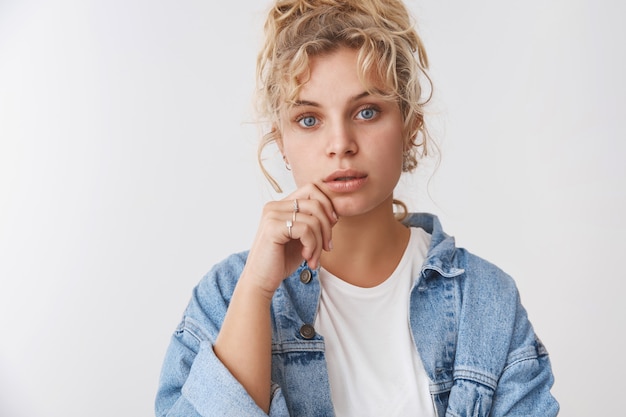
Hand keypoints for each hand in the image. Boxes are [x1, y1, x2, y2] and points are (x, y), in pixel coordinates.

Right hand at [241, 183, 337, 298]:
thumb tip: (334, 214)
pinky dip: (311, 246)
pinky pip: (305, 229)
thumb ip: (313, 223)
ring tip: (313, 258)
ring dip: (319, 242)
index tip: (332, 226)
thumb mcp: (301, 238)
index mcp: (281, 205)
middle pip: (316, 202)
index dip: (327, 205)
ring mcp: (272, 215)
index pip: (312, 189)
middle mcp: (274, 206)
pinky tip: (306, 257)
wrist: (261, 281)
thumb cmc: (280, 261)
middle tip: (327, 247)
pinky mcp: (272, 228)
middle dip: (327, 226)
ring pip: (313, 219)